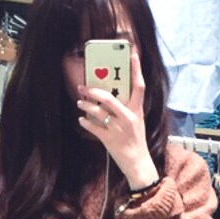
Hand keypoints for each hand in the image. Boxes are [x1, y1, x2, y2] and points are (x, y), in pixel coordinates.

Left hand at [77, 46, 156, 188]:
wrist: (138, 164)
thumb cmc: (136, 141)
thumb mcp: (137, 122)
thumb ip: (127, 109)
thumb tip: (109, 96)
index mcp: (137, 111)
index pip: (139, 86)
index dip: (136, 69)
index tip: (133, 55)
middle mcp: (129, 118)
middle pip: (109, 97)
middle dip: (92, 90)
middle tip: (83, 87)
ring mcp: (118, 129)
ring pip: (97, 111)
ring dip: (85, 105)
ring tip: (80, 103)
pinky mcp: (109, 140)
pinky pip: (93, 127)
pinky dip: (85, 122)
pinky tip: (81, 120)